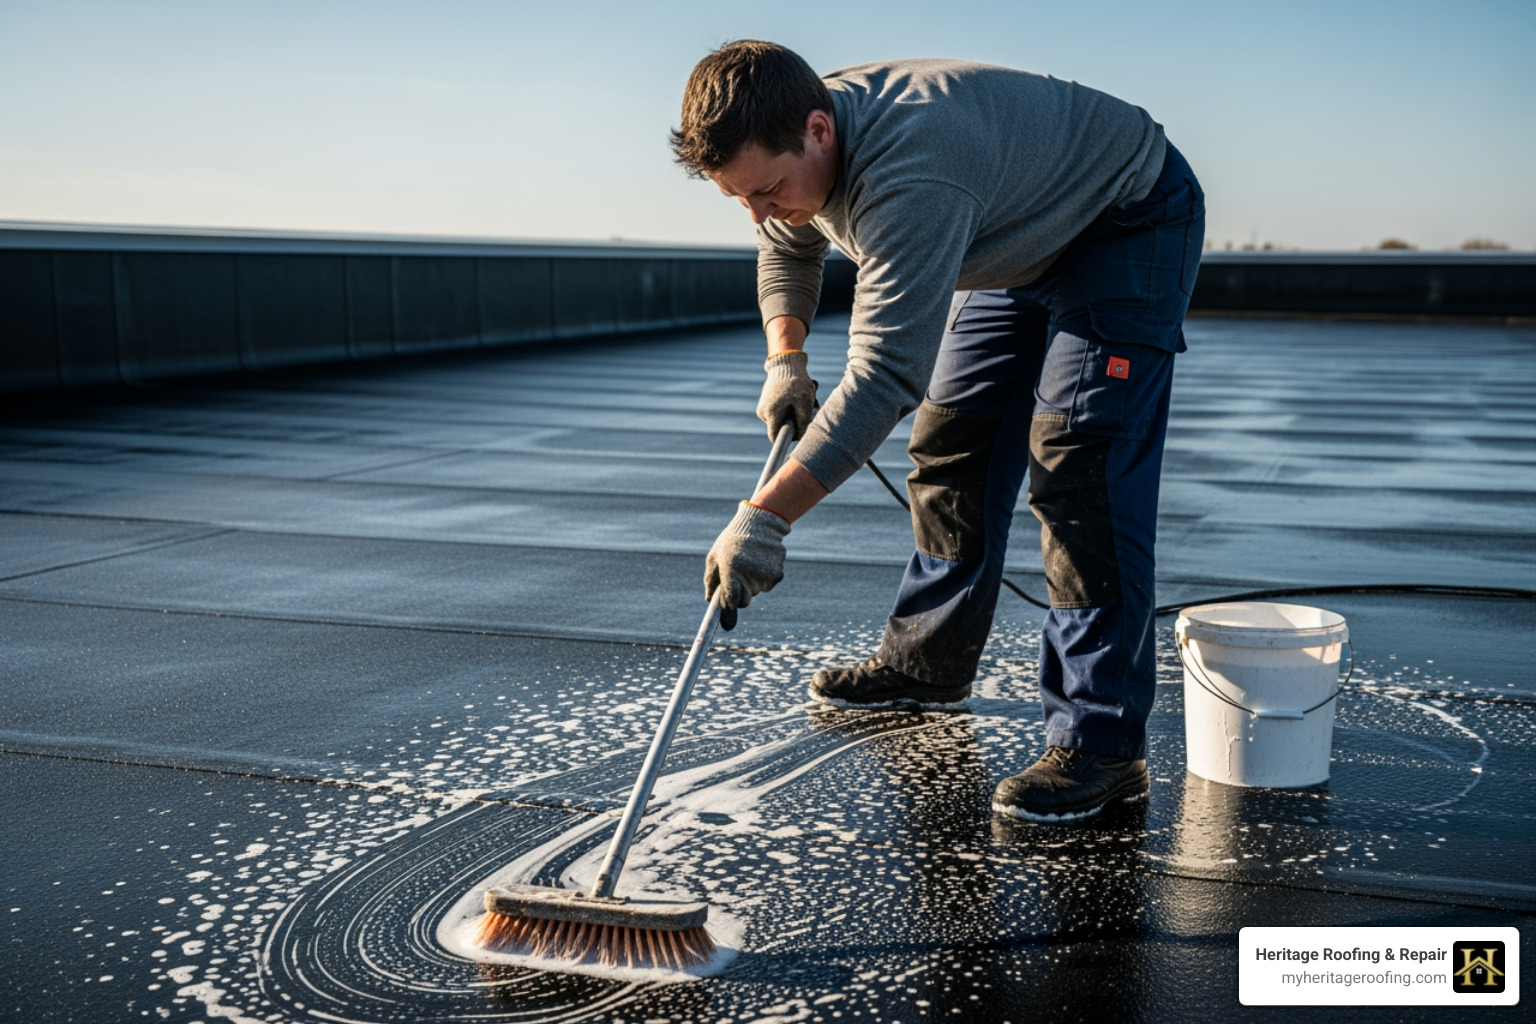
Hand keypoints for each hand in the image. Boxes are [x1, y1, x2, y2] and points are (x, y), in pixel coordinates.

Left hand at [704, 503, 790, 619]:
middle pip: (745, 601)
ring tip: (750, 562)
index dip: (728, 613)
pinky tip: (761, 561)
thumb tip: (710, 601)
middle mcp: (749, 575)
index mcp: (731, 570)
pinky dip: (763, 577)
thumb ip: (711, 580)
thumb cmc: (732, 541)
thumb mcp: (714, 557)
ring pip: (756, 592)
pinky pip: (767, 585)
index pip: (730, 600)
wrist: (760, 524)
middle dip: (740, 593)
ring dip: (752, 583)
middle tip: (738, 575)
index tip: (727, 625)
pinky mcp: (777, 575)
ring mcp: (765, 576)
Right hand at [756, 350, 816, 440]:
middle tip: (808, 409)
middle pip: (780, 427)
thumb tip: (800, 437)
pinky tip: (796, 396)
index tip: (798, 434)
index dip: (787, 438)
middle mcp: (763, 412)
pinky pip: (779, 410)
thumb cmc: (796, 383)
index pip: (775, 437)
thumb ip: (803, 423)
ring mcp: (763, 406)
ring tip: (803, 400)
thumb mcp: (805, 403)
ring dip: (794, 413)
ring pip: (781, 418)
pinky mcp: (766, 400)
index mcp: (770, 413)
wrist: (786, 363)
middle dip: (794, 422)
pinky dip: (790, 406)